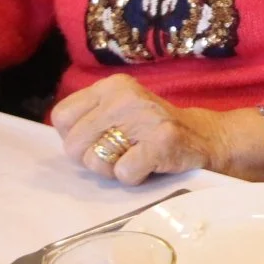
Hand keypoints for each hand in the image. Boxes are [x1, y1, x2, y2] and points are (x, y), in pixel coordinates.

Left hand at [49, 75, 263, 184]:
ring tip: (134, 158)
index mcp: (110, 86)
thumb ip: (87, 119)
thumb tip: (60, 138)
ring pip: (96, 161)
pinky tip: (149, 166)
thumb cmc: (150, 129)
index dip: (74, 137)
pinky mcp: (161, 142)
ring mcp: (144, 118)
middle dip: (92, 159)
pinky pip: (123, 173)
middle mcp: (125, 96)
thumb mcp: (118, 111)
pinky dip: (134, 178)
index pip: (62, 116)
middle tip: (118, 154)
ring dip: (112, 171)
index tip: (97, 140)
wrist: (203, 136)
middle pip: (74, 144)